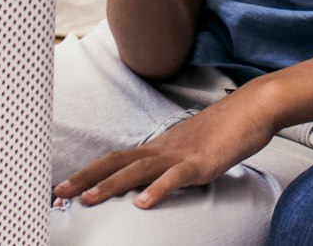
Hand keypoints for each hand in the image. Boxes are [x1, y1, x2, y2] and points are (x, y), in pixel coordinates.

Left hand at [53, 88, 277, 209]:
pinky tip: (143, 204)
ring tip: (88, 200)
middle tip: (59, 192)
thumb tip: (157, 179)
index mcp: (160, 147)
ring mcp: (182, 155)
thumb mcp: (192, 149)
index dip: (90, 171)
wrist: (254, 108)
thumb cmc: (226, 129)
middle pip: (117, 162)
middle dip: (86, 178)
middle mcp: (164, 148)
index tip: (66, 185)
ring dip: (111, 185)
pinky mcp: (202, 163)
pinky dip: (158, 190)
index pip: (116, 159)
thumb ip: (172, 163)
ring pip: (139, 170)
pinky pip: (176, 178)